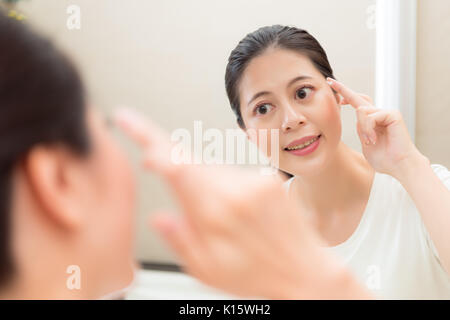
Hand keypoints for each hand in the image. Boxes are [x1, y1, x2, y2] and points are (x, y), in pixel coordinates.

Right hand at [113, 107, 371, 298]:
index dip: (147, 136)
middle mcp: (238, 189)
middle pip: (191, 164)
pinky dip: (229, 190)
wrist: (306, 274)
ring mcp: (257, 180)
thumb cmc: (257, 276)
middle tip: (197, 215)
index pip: (174, 162)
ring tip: (229, 223)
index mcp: (216, 212)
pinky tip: (244, 214)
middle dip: (180, 178)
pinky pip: (235, 174)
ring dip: (209, 189)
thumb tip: (158, 216)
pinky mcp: (270, 178)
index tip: (127, 119)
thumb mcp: (206, 269)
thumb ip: (179, 238)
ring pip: (214, 171)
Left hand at [327, 78, 427, 178]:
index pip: (356, 103)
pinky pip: (371, 116)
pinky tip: (373, 139)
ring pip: (361, 111)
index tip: (333, 87)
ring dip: (362, 128)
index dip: (345, 95)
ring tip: (369, 141)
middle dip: (343, 90)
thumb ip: (361, 129)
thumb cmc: (384, 159)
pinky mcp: (393, 114)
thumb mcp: (366, 142)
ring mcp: (386, 113)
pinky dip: (368, 128)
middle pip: (358, 97)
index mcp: (371, 121)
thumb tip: (358, 115)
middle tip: (330, 82)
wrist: (399, 166)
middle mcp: (379, 114)